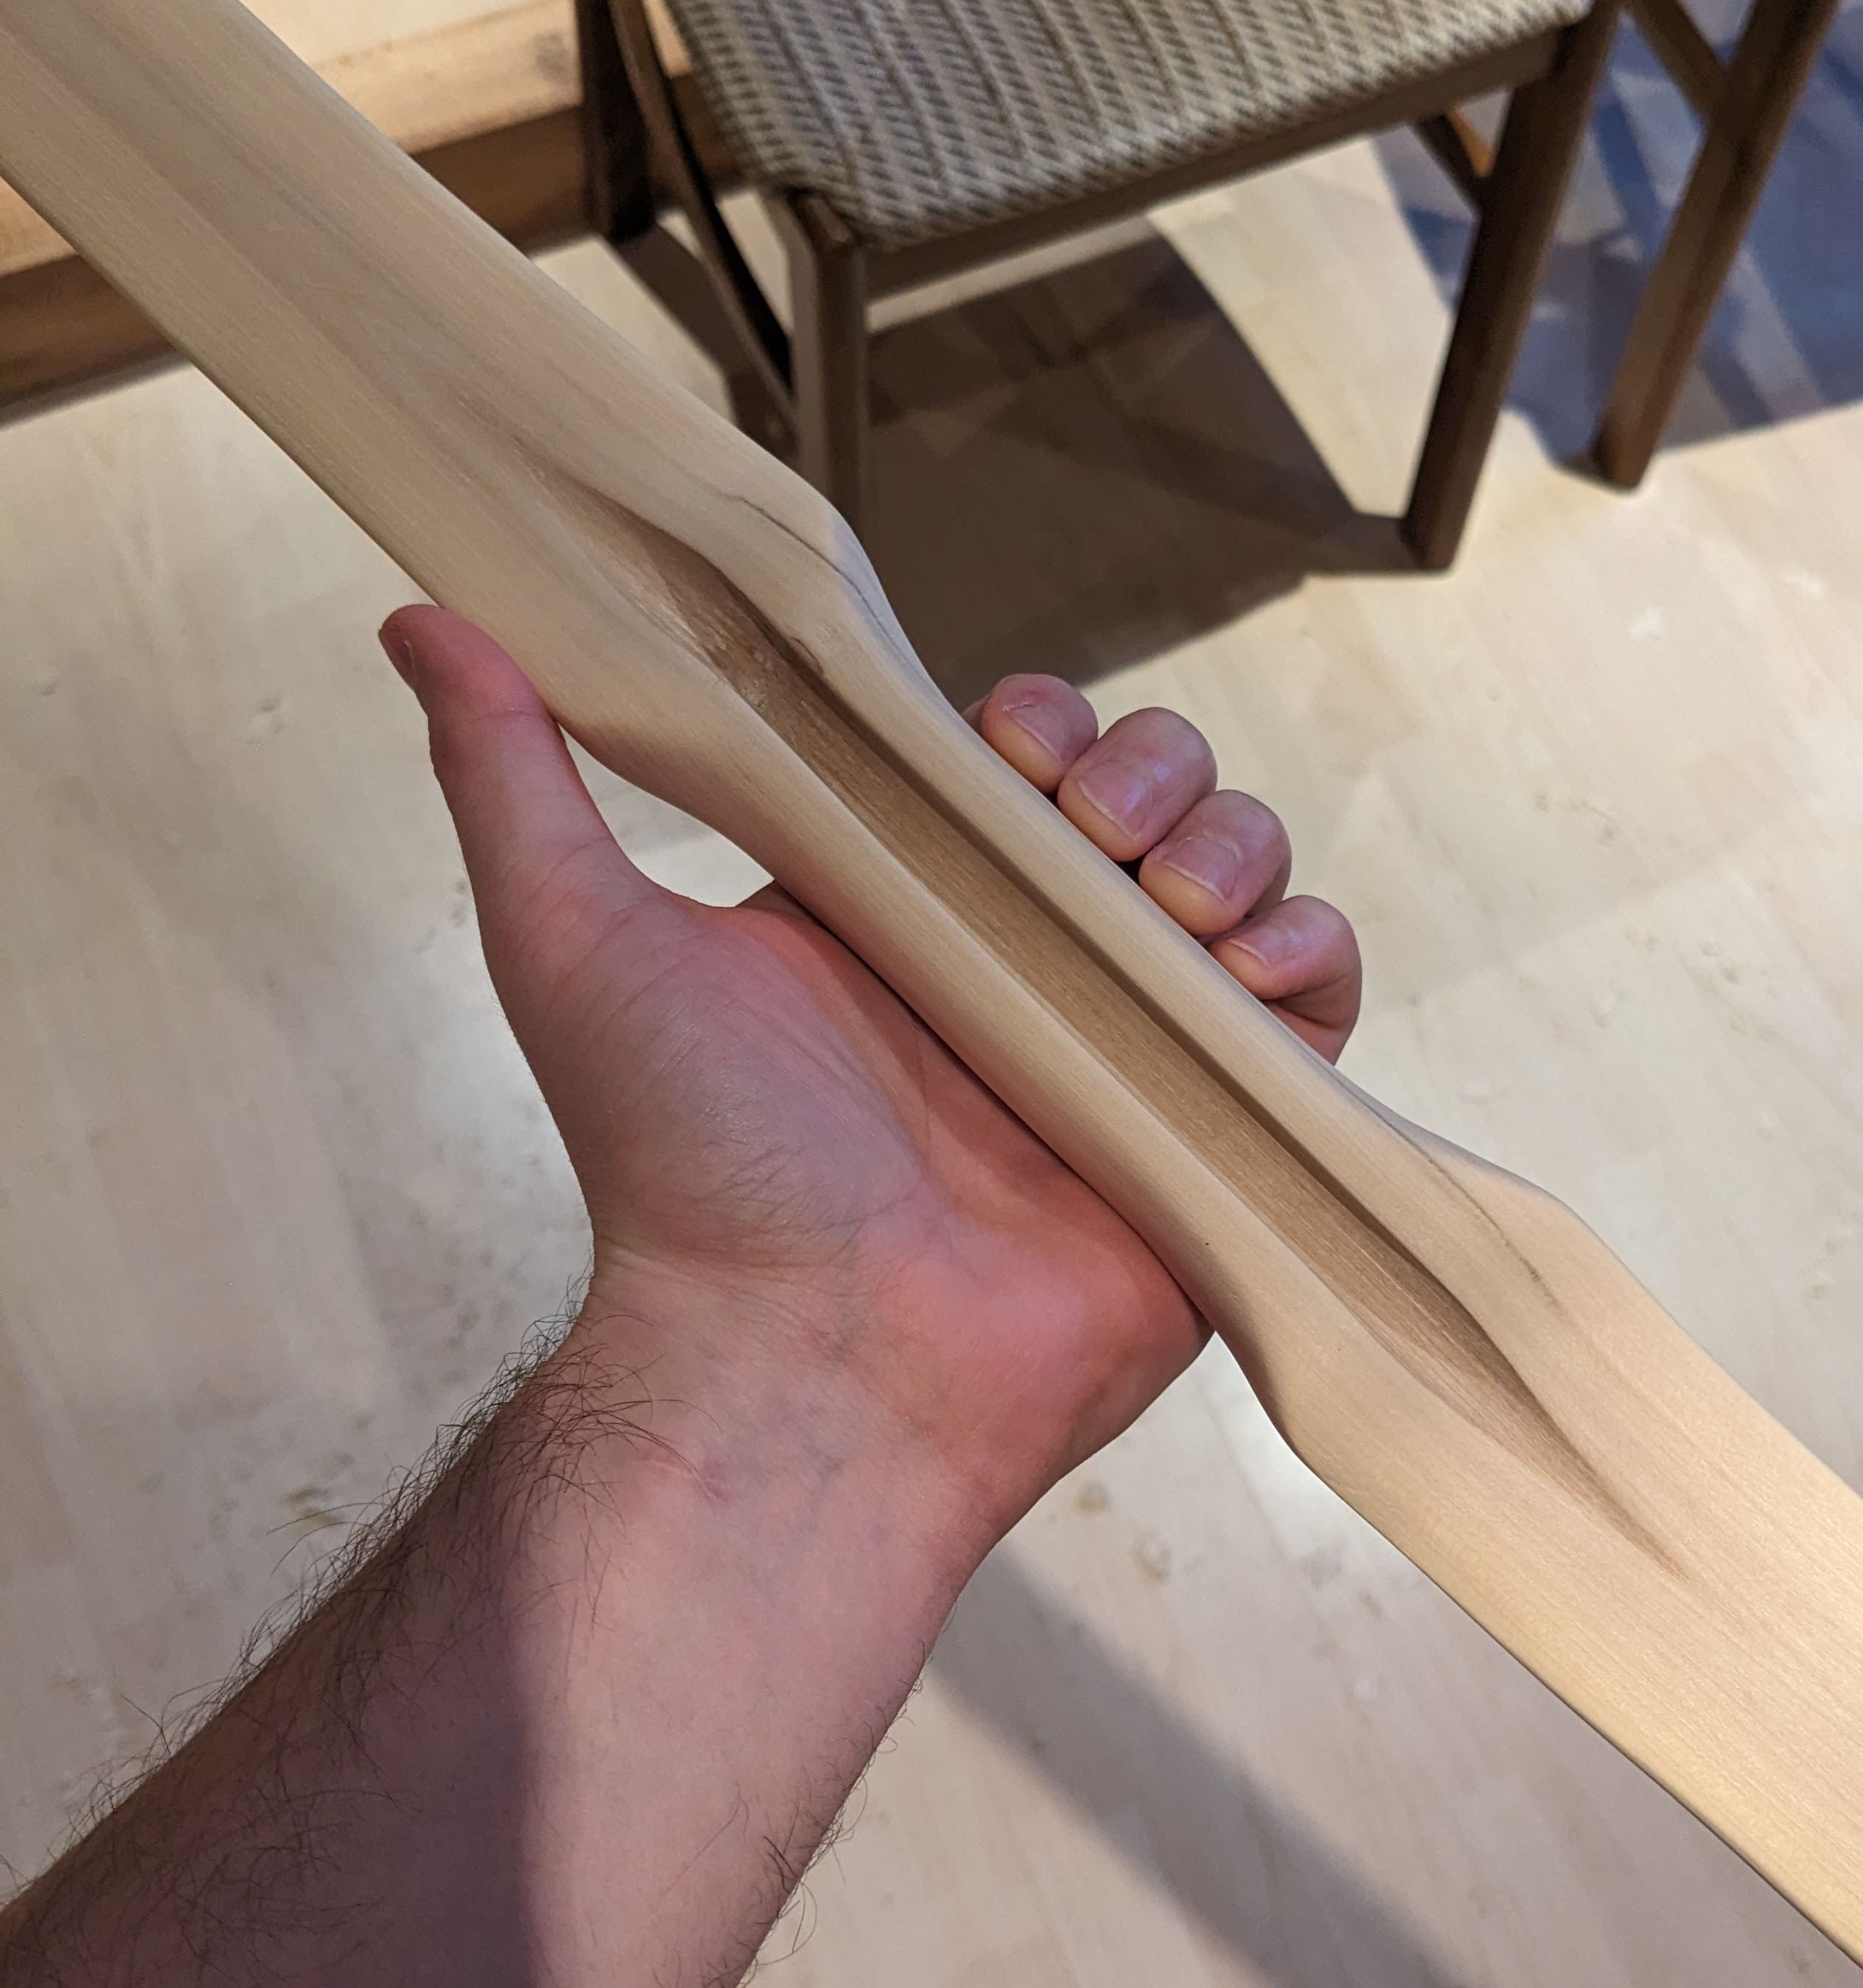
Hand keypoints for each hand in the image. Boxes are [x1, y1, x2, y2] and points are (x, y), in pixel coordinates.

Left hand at [380, 610, 1361, 1556]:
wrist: (798, 1370)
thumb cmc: (688, 1172)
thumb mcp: (575, 940)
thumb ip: (511, 775)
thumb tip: (424, 617)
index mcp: (907, 912)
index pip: (1020, 762)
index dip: (1042, 727)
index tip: (1012, 753)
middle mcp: (1025, 972)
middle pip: (1150, 801)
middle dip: (1152, 772)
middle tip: (1095, 831)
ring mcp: (1126, 1056)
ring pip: (1241, 881)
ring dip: (1235, 846)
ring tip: (1172, 904)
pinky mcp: (1211, 1138)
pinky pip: (1313, 1014)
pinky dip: (1311, 962)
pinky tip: (1250, 971)